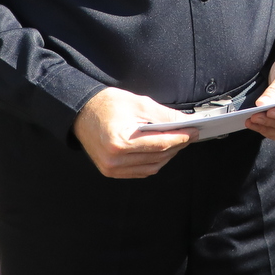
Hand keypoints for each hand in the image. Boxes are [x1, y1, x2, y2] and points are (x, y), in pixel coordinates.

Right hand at [74, 88, 196, 178]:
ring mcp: (112, 168)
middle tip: (190, 135)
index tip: (194, 132)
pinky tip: (162, 151)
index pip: (159, 144)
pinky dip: (154, 162)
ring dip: (167, 155)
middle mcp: (114, 160)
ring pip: (152, 167)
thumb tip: (183, 122)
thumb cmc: (105, 105)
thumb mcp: (137, 103)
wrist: (80, 112)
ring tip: (178, 142)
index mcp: (120, 142)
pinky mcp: (111, 171)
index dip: (180, 138)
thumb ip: (163, 115)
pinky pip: (141, 171)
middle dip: (177, 146)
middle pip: (157, 157)